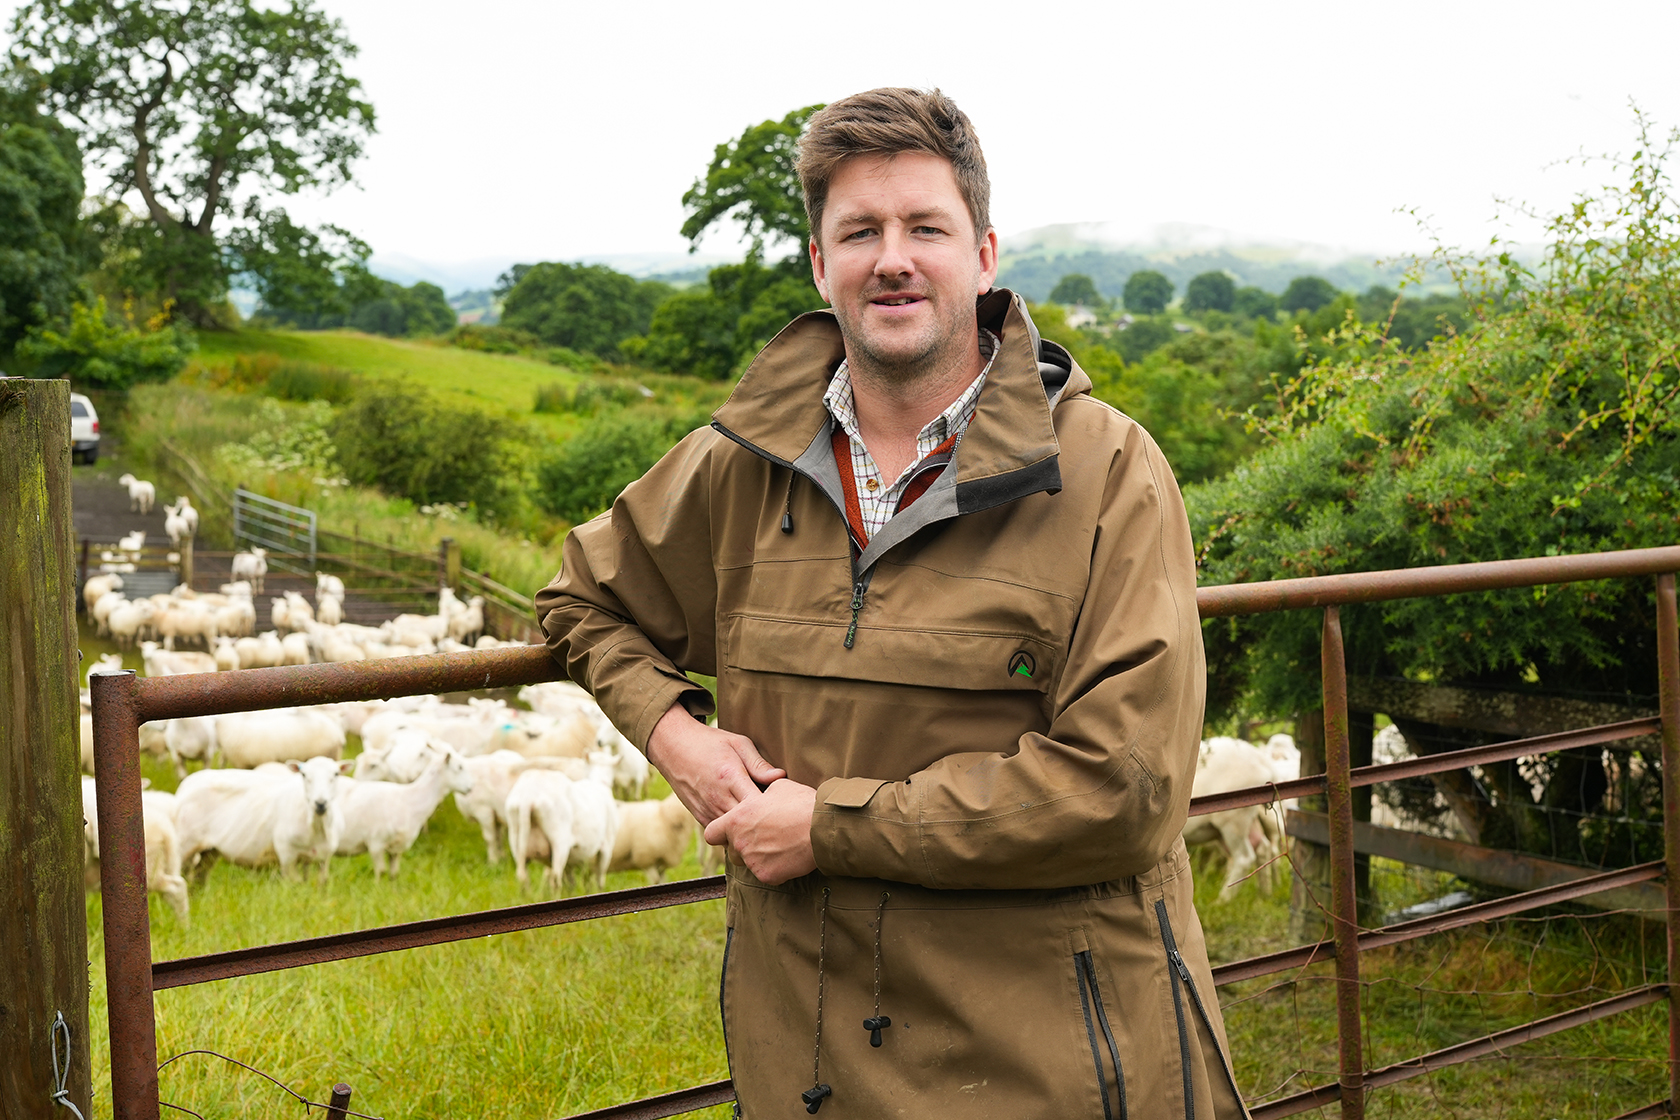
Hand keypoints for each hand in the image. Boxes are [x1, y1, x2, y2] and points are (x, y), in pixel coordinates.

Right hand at [645, 702, 784, 826]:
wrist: (672, 747)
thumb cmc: (710, 742)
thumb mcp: (738, 743)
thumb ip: (759, 764)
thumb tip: (781, 777)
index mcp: (731, 778)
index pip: (759, 805)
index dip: (775, 809)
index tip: (786, 805)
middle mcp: (718, 798)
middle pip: (748, 825)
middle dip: (765, 824)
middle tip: (780, 819)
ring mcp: (708, 811)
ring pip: (735, 834)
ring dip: (749, 831)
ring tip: (764, 823)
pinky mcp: (700, 817)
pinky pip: (722, 834)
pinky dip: (734, 833)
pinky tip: (745, 823)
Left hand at [705, 778, 817, 885]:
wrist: (821, 828)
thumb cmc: (801, 803)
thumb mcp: (779, 787)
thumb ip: (763, 793)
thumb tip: (766, 793)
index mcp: (737, 819)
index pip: (711, 833)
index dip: (721, 832)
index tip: (733, 830)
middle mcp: (740, 842)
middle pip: (732, 851)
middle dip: (744, 847)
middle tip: (766, 837)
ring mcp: (752, 861)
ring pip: (750, 863)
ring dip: (760, 857)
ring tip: (782, 844)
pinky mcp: (767, 876)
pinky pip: (767, 874)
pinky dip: (776, 868)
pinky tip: (790, 855)